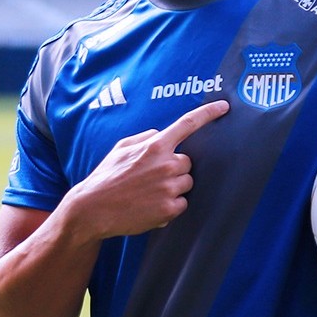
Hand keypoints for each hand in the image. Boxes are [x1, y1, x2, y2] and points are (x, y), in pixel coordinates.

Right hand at [59, 100, 228, 240]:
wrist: (92, 209)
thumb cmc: (106, 177)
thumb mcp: (121, 148)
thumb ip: (144, 138)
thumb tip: (160, 134)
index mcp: (154, 146)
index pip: (187, 124)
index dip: (208, 114)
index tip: (224, 107)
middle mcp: (166, 164)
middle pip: (187, 163)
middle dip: (175, 168)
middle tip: (153, 178)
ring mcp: (169, 187)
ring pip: (186, 184)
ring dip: (173, 187)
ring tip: (149, 193)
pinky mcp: (169, 209)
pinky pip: (181, 204)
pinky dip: (170, 206)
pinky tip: (150, 206)